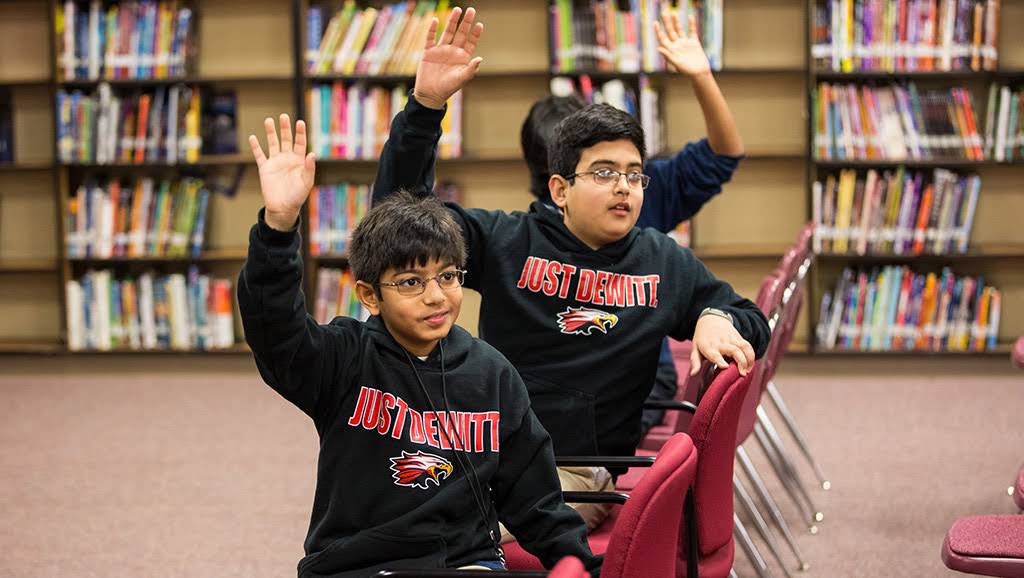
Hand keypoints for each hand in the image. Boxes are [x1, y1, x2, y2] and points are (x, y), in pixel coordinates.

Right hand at [248, 114, 315, 230]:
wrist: (283, 208)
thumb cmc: (297, 196)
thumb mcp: (306, 182)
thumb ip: (309, 168)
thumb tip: (312, 154)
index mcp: (298, 161)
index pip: (300, 143)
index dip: (300, 133)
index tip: (300, 122)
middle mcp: (287, 159)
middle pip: (286, 139)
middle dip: (285, 128)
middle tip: (284, 116)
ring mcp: (275, 162)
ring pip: (273, 143)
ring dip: (271, 133)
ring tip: (269, 120)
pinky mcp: (265, 169)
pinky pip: (259, 155)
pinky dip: (256, 147)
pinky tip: (252, 137)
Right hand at [413, 7, 483, 109]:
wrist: (430, 94)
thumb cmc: (448, 88)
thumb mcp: (461, 79)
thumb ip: (471, 69)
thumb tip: (480, 59)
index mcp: (462, 57)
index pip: (471, 42)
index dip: (475, 33)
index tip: (479, 24)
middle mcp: (452, 51)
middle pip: (460, 33)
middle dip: (466, 22)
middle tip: (471, 10)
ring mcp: (440, 50)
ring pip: (447, 32)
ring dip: (452, 21)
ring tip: (457, 10)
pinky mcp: (429, 52)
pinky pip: (430, 38)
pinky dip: (432, 29)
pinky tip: (435, 20)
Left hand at [654, 9, 710, 77]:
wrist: (699, 72)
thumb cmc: (687, 71)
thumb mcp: (676, 63)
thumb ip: (668, 55)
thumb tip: (658, 48)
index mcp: (671, 50)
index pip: (662, 38)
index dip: (658, 30)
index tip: (655, 22)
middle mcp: (677, 45)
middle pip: (670, 31)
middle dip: (666, 23)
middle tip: (664, 13)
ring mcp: (685, 43)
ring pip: (679, 30)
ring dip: (677, 22)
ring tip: (674, 13)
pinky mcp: (694, 42)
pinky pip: (692, 31)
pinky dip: (691, 24)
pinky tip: (690, 16)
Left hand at [690, 314, 755, 375]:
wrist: (711, 319)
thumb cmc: (702, 337)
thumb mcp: (695, 348)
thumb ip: (695, 362)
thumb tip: (693, 374)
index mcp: (709, 346)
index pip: (715, 354)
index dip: (720, 360)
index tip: (726, 367)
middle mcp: (721, 342)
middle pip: (734, 351)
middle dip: (741, 362)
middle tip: (743, 374)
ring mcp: (731, 339)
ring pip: (744, 347)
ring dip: (749, 359)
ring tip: (748, 370)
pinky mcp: (738, 337)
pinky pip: (747, 345)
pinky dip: (751, 355)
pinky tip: (751, 364)